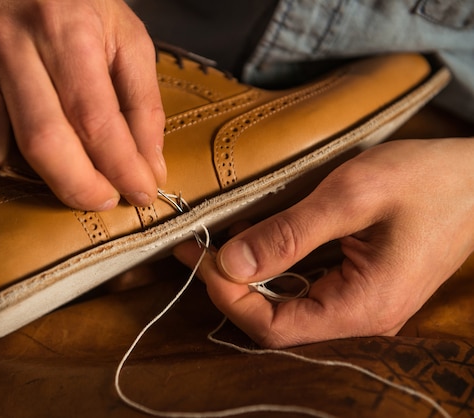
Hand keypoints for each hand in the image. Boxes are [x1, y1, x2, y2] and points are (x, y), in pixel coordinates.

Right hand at [0, 0, 165, 210]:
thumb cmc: (77, 12)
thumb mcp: (127, 42)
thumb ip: (144, 107)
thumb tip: (148, 171)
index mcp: (64, 29)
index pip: (94, 118)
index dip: (120, 166)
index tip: (140, 193)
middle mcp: (10, 45)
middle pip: (42, 143)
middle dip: (79, 187)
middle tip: (103, 199)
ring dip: (35, 177)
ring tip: (62, 163)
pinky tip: (17, 148)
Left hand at [175, 138, 473, 347]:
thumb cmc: (425, 180)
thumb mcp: (351, 196)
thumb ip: (288, 234)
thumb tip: (229, 264)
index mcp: (363, 306)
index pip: (274, 328)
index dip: (230, 297)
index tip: (205, 257)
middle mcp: (361, 318)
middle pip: (275, 322)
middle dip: (231, 286)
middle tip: (199, 246)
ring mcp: (360, 306)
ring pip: (285, 306)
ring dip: (247, 276)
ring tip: (215, 241)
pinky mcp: (358, 287)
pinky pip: (304, 289)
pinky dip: (272, 268)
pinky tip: (254, 240)